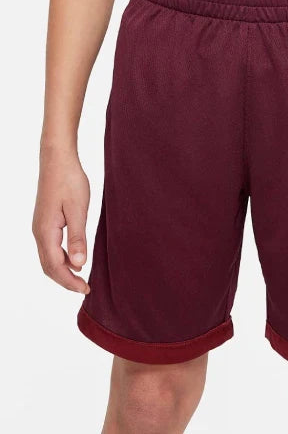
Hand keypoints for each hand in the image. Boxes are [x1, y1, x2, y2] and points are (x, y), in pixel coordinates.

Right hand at [32, 147, 90, 293]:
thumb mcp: (78, 210)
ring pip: (48, 258)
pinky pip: (50, 248)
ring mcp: (40, 227)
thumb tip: (79, 265)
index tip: (86, 289)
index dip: (70, 281)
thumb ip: (78, 238)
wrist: (58, 160)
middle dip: (66, 281)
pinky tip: (75, 259)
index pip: (56, 266)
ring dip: (63, 271)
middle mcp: (39, 232)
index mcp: (46, 232)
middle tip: (85, 288)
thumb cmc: (70, 181)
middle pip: (48, 266)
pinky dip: (61, 260)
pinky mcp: (45, 222)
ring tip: (81, 278)